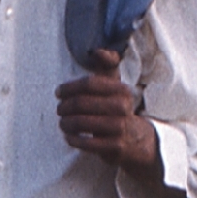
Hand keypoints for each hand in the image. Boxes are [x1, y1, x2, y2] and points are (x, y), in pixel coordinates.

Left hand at [55, 42, 162, 188]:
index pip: (89, 84)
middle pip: (82, 103)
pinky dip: (74, 139)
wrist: (137, 140)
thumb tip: (98, 51)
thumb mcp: (115, 87)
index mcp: (121, 90)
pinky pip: (86, 143)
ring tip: (63, 123)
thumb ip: (107, 66)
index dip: (70, 87)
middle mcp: (122, 107)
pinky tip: (70, 136)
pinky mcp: (114, 146)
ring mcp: (119, 128)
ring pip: (81, 122)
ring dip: (66, 123)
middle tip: (60, 109)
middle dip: (65, 106)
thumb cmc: (118, 110)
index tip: (59, 92)